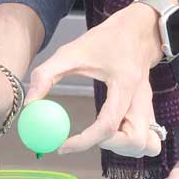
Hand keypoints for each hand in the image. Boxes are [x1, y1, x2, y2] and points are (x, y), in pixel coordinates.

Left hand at [25, 0, 167, 156]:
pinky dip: (131, 143)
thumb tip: (30, 104)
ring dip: (123, 148)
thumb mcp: (71, 51)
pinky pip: (149, 138)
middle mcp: (141, 99)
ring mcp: (148, 106)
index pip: (108, 124)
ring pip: (148, 145)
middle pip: (137, 141)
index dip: (85, 141)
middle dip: (111, 146)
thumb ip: (46, 75)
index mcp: (124, 83)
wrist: (136, 30)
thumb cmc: (105, 40)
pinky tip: (114, 132)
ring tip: (100, 135)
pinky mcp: (149, 110)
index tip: (63, 146)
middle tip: (87, 137)